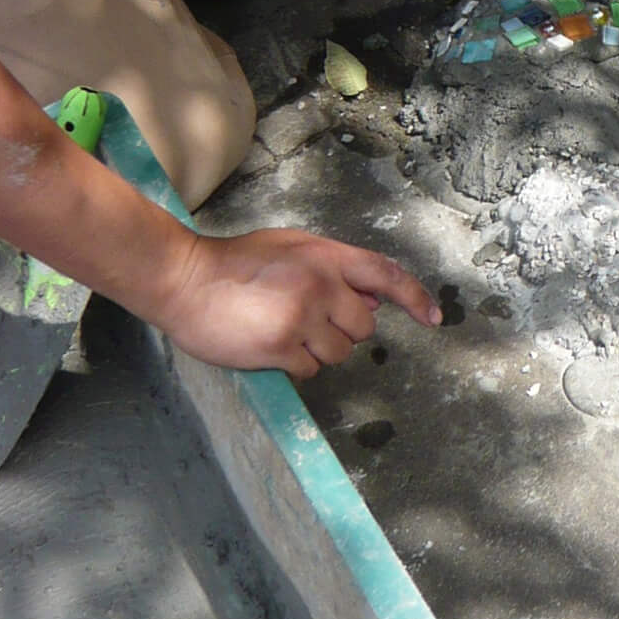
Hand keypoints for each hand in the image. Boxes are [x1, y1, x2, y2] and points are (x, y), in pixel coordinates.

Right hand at [154, 226, 440, 379]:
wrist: (184, 279)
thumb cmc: (235, 264)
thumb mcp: (290, 248)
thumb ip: (332, 269)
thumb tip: (371, 299)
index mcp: (326, 255)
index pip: (385, 275)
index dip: (415, 297)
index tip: (434, 318)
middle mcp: (321, 284)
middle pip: (363, 326)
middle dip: (342, 330)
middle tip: (307, 321)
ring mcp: (301, 316)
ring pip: (338, 353)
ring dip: (316, 350)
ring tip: (281, 330)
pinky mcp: (280, 346)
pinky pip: (309, 369)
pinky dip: (294, 365)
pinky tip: (268, 347)